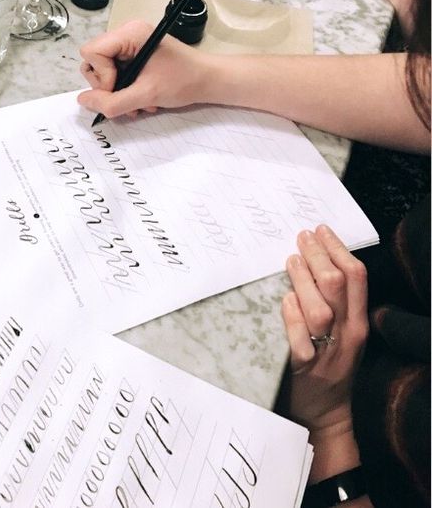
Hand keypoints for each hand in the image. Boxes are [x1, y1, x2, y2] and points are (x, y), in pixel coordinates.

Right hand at [77, 20, 208, 116]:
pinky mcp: (135, 54)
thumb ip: (112, 101)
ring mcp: (130, 44)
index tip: (119, 88)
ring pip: (104, 70)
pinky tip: (143, 97)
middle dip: (108, 86)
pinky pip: (116, 72)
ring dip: (118, 91)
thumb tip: (83, 101)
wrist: (209, 80)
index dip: (100, 76)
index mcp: (130, 33)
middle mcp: (127, 34)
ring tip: (139, 102)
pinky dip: (125, 89)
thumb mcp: (146, 95)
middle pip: (94, 61)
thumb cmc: (185, 80)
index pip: (91, 52)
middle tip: (129, 98)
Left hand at [281, 225, 367, 435]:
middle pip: (337, 284)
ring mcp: (326, 351)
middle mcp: (346, 334)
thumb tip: (314, 257)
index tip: (321, 230)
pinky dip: (292, 315)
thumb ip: (334, 300)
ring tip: (292, 260)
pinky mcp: (303, 367)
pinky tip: (285, 299)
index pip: (356, 276)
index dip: (338, 248)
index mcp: (358, 322)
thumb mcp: (342, 331)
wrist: (325, 414)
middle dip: (318, 254)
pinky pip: (299, 338)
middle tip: (302, 237)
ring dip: (303, 279)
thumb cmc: (329, 364)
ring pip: (319, 308)